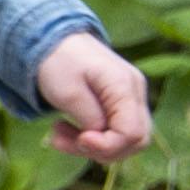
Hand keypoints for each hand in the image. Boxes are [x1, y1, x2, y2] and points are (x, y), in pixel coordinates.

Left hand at [36, 33, 155, 162]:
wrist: (53, 40)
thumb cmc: (58, 62)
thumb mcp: (67, 92)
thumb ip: (89, 118)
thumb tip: (102, 137)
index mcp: (125, 86)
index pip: (132, 133)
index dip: (106, 145)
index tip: (78, 140)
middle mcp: (136, 93)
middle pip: (136, 140)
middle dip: (99, 150)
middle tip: (60, 139)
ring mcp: (131, 98)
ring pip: (126, 140)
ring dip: (91, 147)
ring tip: (57, 133)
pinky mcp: (121, 103)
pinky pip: (116, 132)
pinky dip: (92, 138)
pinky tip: (66, 130)